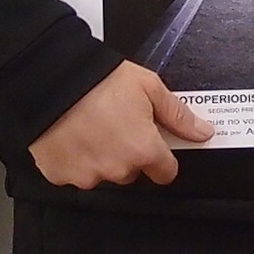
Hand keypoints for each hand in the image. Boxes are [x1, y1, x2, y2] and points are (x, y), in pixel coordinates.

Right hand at [29, 61, 211, 188]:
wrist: (50, 78)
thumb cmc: (100, 80)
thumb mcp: (148, 87)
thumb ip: (178, 115)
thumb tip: (202, 132)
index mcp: (143, 150)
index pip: (165, 172)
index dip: (161, 157)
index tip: (151, 143)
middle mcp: (117, 169)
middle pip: (131, 172)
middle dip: (127, 153)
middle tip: (115, 124)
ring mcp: (86, 175)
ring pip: (102, 173)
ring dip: (100, 156)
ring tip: (89, 126)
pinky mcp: (59, 175)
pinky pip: (73, 173)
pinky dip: (73, 158)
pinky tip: (70, 134)